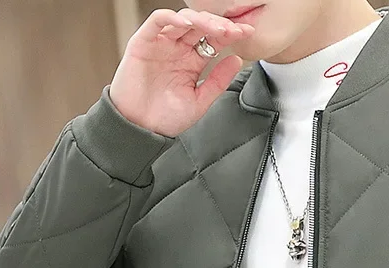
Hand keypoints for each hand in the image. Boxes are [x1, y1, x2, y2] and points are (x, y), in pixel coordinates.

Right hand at [109, 8, 255, 136]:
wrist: (141, 129)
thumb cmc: (166, 118)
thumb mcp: (200, 101)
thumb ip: (218, 81)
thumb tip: (237, 60)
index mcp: (192, 62)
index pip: (214, 40)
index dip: (230, 34)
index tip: (248, 33)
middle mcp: (177, 49)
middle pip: (201, 26)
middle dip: (220, 25)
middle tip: (235, 30)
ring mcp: (161, 44)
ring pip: (183, 20)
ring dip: (202, 20)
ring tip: (218, 28)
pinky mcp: (143, 42)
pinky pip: (157, 21)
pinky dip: (172, 17)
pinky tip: (187, 22)